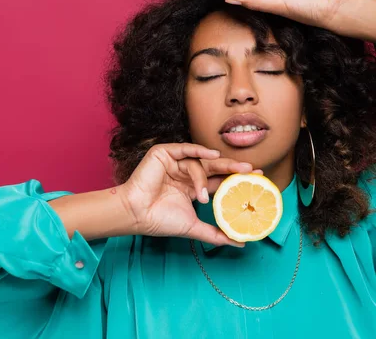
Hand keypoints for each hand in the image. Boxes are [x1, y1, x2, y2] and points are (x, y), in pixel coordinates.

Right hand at [122, 143, 261, 246]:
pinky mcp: (164, 154)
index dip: (235, 178)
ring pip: (198, 164)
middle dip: (233, 168)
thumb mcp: (194, 227)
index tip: (255, 178)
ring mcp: (175, 162)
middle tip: (252, 170)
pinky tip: (212, 156)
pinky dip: (199, 151)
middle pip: (214, 168)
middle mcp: (185, 173)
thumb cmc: (160, 221)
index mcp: (193, 187)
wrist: (138, 215)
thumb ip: (216, 234)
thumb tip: (240, 243)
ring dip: (203, 179)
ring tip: (202, 198)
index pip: (218, 180)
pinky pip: (185, 149)